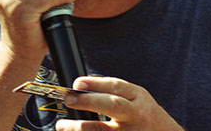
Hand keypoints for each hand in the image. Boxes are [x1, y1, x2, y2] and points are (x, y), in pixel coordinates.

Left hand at [56, 77, 184, 130]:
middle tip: (69, 99)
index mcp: (138, 97)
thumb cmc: (148, 117)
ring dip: (80, 127)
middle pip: (112, 105)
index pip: (116, 86)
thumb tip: (84, 87)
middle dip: (89, 101)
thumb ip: (116, 93)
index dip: (96, 83)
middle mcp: (136, 114)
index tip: (77, 83)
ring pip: (103, 129)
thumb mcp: (137, 98)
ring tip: (63, 125)